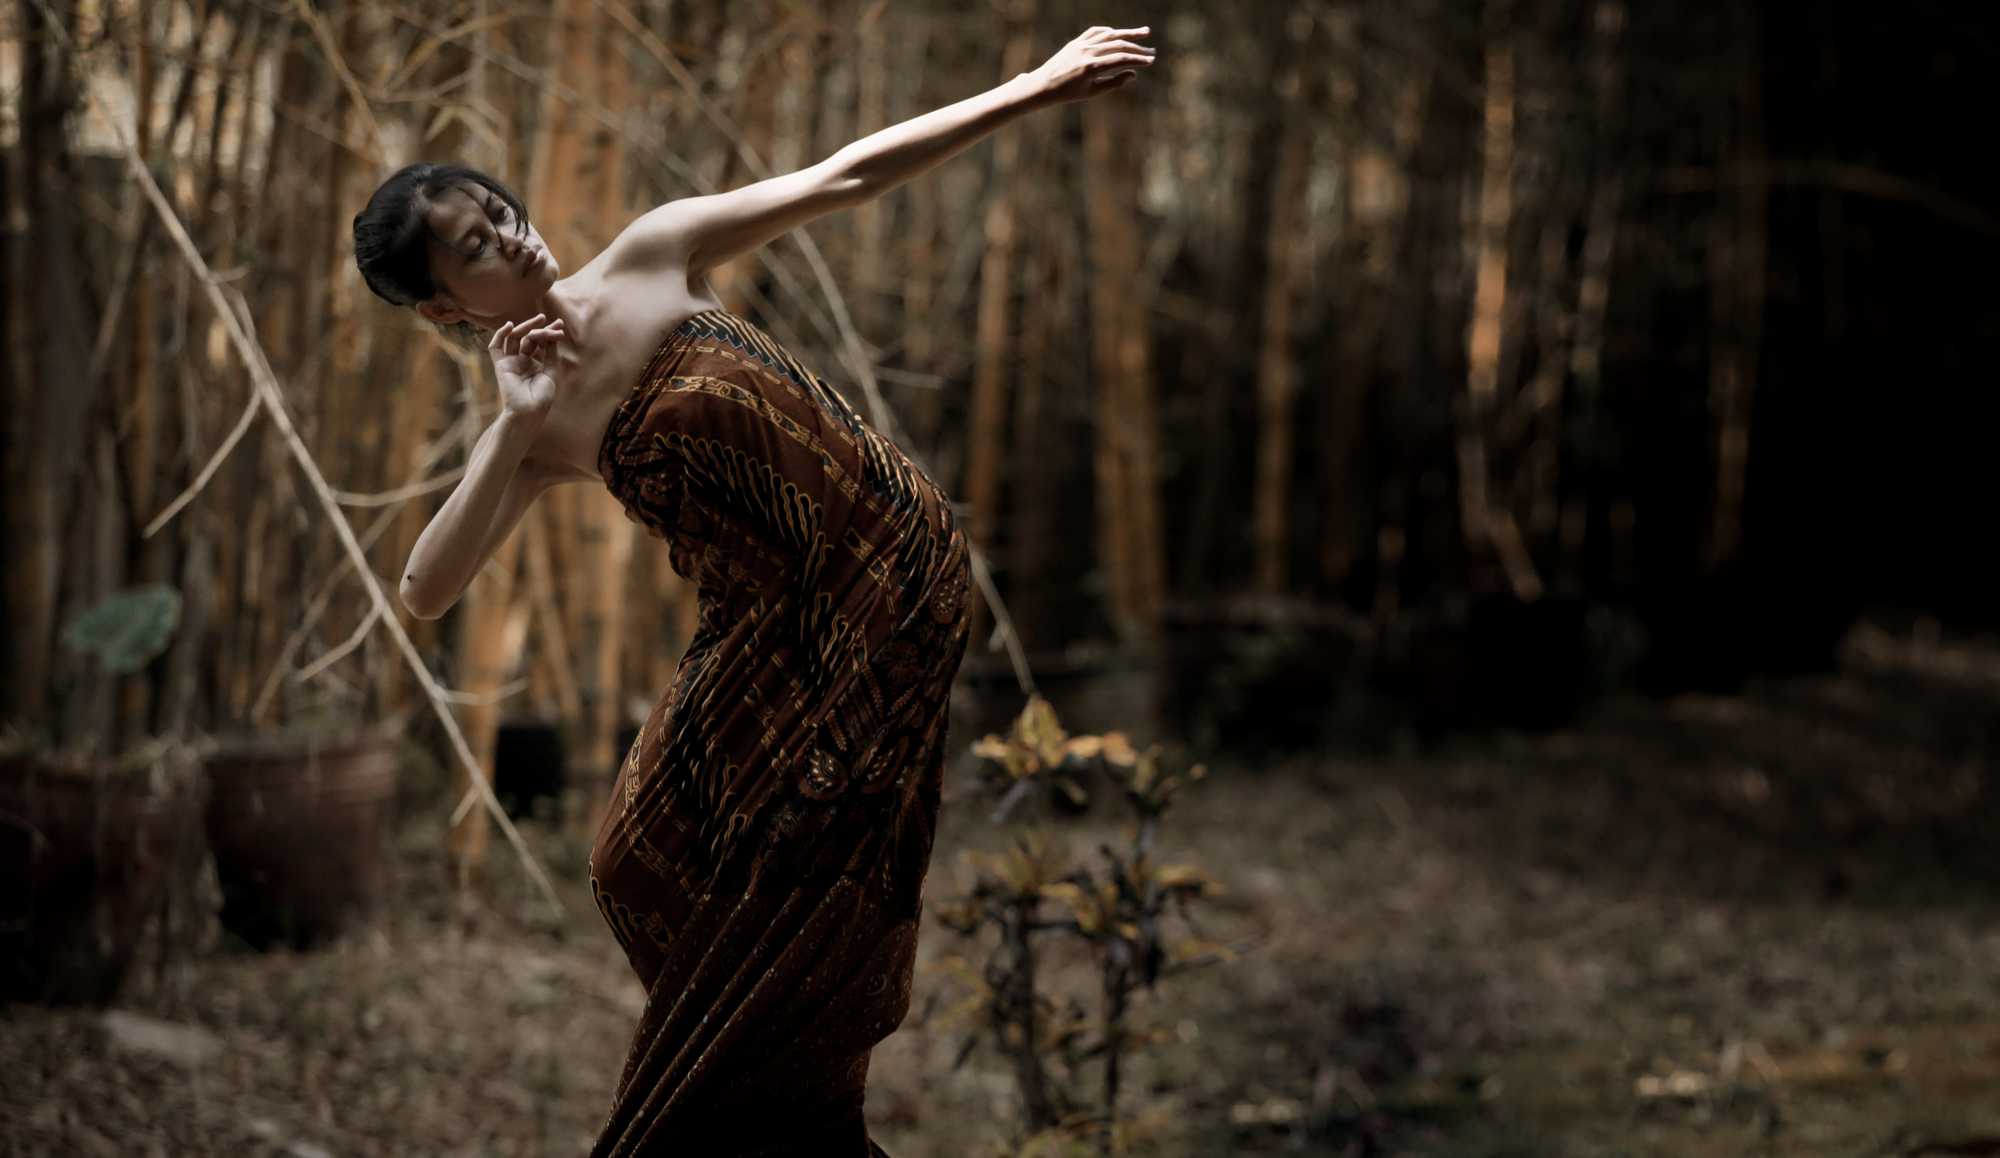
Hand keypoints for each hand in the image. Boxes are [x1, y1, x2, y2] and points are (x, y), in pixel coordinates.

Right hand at [489, 313, 564, 420]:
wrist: (528, 412)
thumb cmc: (541, 398)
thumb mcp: (551, 373)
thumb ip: (551, 353)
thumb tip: (554, 335)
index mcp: (535, 365)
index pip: (540, 343)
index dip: (549, 333)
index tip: (560, 324)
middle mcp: (522, 361)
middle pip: (528, 339)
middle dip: (539, 328)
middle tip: (549, 320)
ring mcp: (511, 362)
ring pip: (514, 338)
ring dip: (525, 327)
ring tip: (539, 319)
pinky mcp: (500, 365)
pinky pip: (495, 347)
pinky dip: (500, 335)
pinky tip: (509, 326)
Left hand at [1029, 26, 1154, 103]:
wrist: (1043, 85)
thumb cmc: (1068, 93)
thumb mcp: (1092, 92)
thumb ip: (1114, 83)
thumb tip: (1133, 74)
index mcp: (1092, 67)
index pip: (1121, 59)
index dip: (1138, 59)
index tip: (1151, 61)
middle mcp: (1087, 52)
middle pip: (1119, 45)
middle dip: (1138, 48)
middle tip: (1152, 52)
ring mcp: (1081, 44)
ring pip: (1110, 35)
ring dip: (1128, 33)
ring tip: (1144, 32)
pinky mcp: (1076, 41)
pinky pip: (1096, 32)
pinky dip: (1109, 32)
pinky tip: (1119, 34)